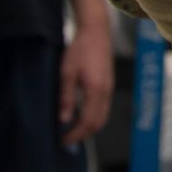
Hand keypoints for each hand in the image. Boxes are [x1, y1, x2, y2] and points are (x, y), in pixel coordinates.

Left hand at [58, 23, 115, 147]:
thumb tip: (63, 121)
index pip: (88, 122)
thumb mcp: (66, 73)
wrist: (96, 31)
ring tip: (72, 130)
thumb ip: (66, 98)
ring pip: (103, 116)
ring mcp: (110, 88)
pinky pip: (104, 108)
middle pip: (98, 123)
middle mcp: (106, 92)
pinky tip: (81, 115)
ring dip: (89, 127)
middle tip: (66, 139)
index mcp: (96, 90)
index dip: (75, 135)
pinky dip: (93, 117)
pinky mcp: (109, 84)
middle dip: (83, 135)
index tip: (62, 141)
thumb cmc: (79, 50)